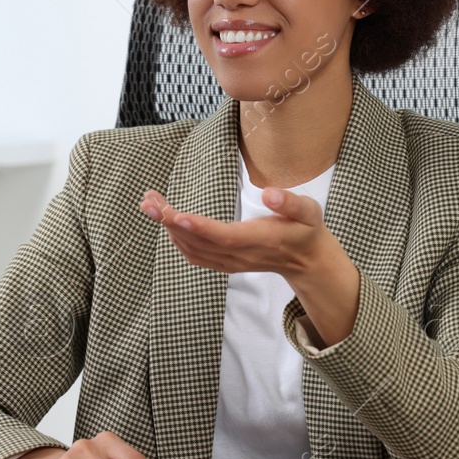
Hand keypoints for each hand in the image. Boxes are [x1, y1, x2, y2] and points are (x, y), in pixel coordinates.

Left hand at [139, 186, 360, 345]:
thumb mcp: (309, 212)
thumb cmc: (306, 230)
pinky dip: (176, 239)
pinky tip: (167, 221)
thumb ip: (291, 203)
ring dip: (168, 228)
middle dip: (170, 222)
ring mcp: (229, 262)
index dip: (198, 227)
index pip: (223, 236)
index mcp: (258, 240)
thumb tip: (270, 195)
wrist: (306, 260)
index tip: (175, 215)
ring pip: (191, 249)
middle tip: (148, 200)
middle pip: (198, 242)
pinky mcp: (224, 263)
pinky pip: (194, 255)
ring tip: (150, 204)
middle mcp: (239, 255)